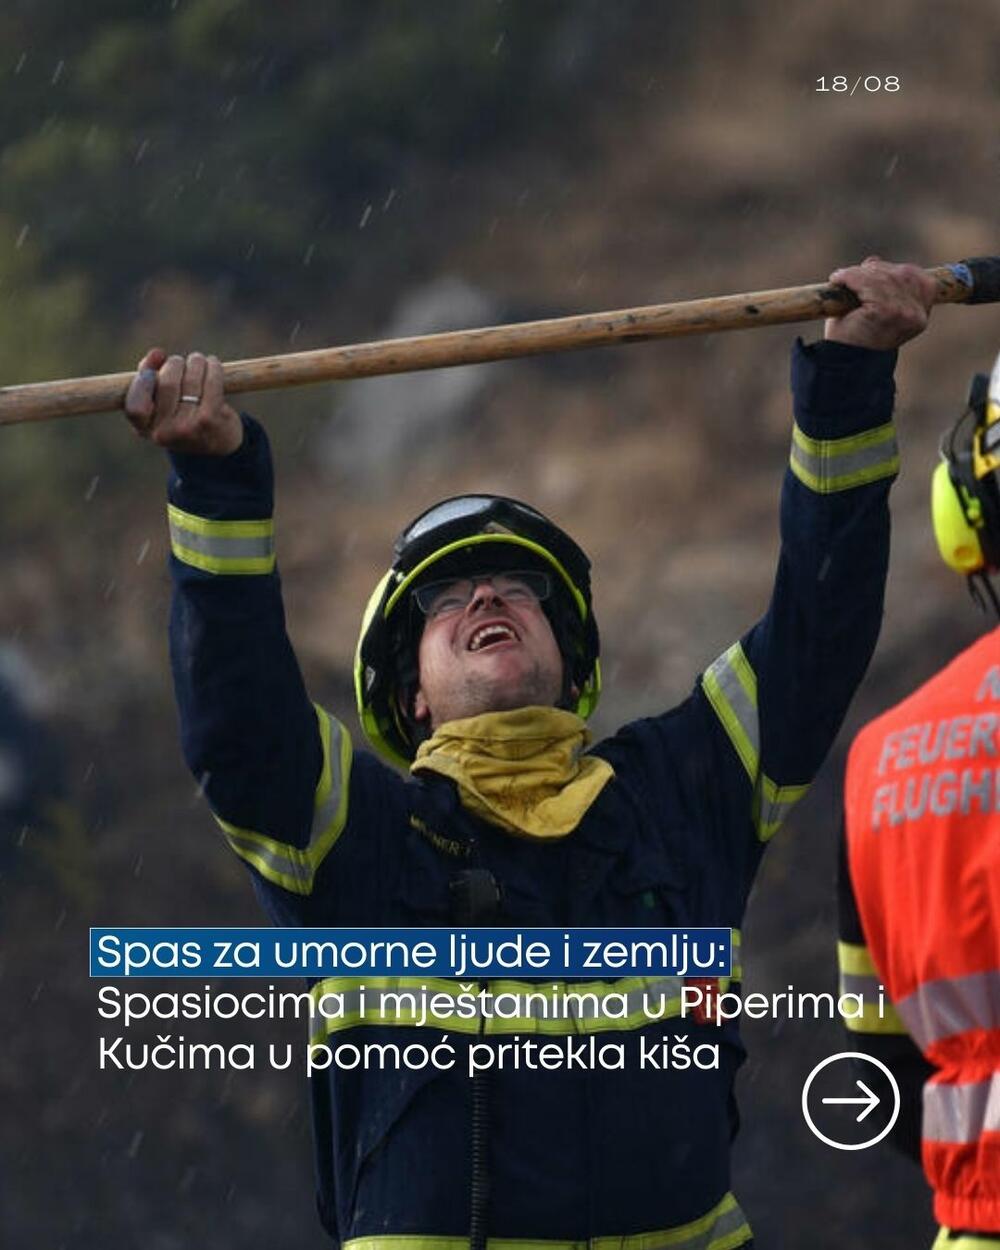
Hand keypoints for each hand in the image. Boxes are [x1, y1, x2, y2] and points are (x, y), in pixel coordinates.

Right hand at [124, 348, 242, 454]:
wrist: (218, 444)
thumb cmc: (182, 416)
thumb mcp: (158, 402)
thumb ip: (148, 375)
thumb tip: (157, 353)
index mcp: (145, 429)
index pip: (135, 407)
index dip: (142, 384)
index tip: (151, 372)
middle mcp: (165, 433)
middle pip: (166, 383)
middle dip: (174, 364)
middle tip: (181, 362)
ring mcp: (189, 428)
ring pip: (190, 379)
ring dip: (195, 362)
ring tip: (198, 361)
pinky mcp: (211, 420)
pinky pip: (211, 382)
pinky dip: (212, 367)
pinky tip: (212, 364)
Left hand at [824, 256, 935, 350]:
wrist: (842, 367)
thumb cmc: (856, 341)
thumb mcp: (873, 312)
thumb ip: (880, 288)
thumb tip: (873, 262)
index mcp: (921, 316)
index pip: (920, 280)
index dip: (895, 272)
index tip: (873, 272)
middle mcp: (917, 314)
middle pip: (901, 274)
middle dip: (875, 271)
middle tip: (851, 275)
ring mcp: (903, 312)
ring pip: (881, 276)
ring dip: (858, 274)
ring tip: (841, 278)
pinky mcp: (885, 310)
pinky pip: (866, 283)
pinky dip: (849, 278)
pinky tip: (837, 280)